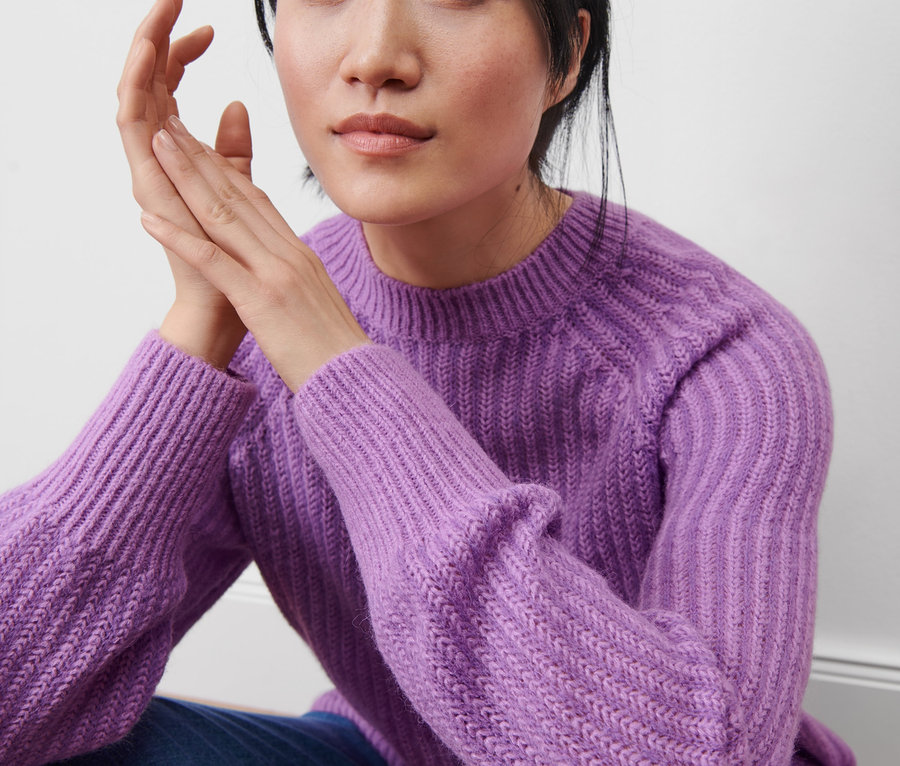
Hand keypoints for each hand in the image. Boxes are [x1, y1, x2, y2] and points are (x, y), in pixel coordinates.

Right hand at [117, 0, 247, 365]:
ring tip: (155, 12)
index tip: (209, 26)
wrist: (229, 305)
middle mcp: (158, 160)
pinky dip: (137, 84)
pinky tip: (149, 53)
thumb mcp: (240, 190)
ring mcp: (149, 170)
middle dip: (156, 38)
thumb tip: (236, 103)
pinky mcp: (145, 182)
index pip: (172, 91)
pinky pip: (131, 124)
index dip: (183, 54)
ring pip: (135, 94)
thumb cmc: (236, 258)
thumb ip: (234, 150)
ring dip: (142, 51)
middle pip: (149, 85)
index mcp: (180, 157)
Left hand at [140, 116, 370, 390]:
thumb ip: (302, 282)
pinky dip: (179, 237)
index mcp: (302, 256)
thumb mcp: (321, 305)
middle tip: (171, 127)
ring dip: (185, 178)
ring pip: (223, 216)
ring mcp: (275, 275)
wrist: (355, 382)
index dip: (226, 171)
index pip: (259, 203)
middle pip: (238, 197)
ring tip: (157, 146)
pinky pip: (213, 260)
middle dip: (201, 158)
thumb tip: (289, 277)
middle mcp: (289, 255)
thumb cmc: (337, 354)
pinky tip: (149, 218)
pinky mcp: (260, 301)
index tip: (201, 146)